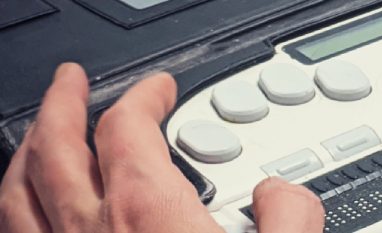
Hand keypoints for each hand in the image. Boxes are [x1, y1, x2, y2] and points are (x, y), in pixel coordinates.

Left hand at [0, 63, 324, 231]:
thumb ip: (290, 215)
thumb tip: (282, 194)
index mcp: (147, 213)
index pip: (128, 128)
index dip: (143, 96)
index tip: (157, 89)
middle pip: (54, 147)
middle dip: (61, 104)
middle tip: (70, 81)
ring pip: (18, 192)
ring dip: (27, 151)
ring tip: (37, 134)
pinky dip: (17, 208)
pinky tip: (31, 208)